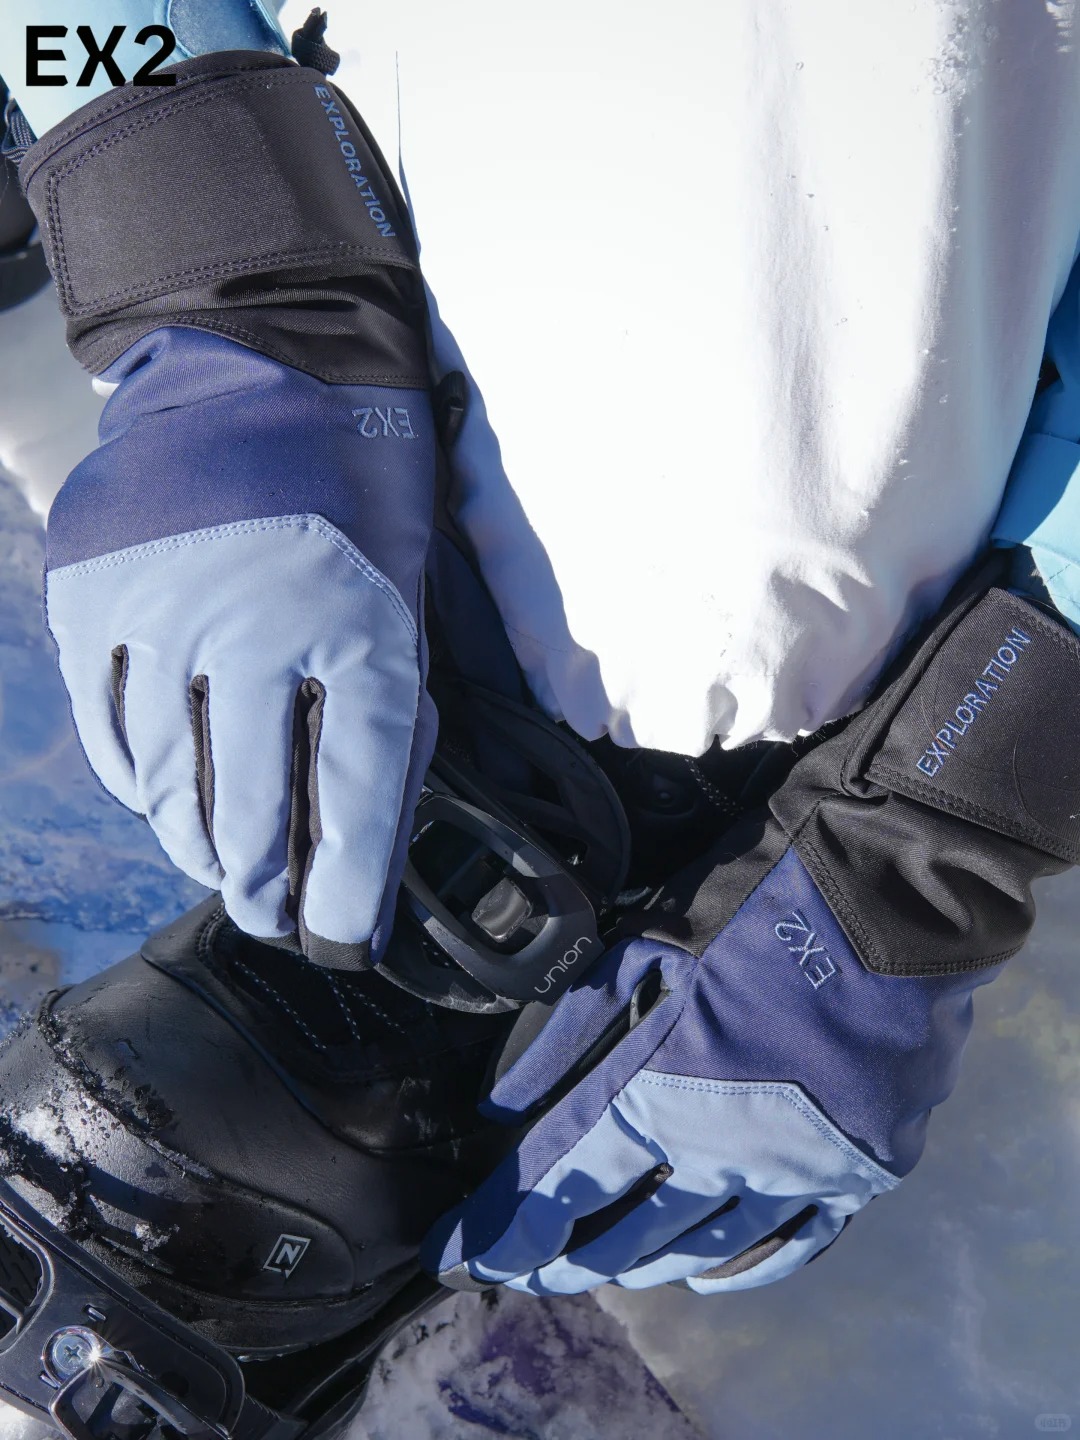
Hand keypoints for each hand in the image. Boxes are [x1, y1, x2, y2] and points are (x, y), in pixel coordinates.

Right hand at [22, 53, 437, 964]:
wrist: (258, 372)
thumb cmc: (354, 494)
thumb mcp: (404, 601)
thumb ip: (390, 715)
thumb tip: (366, 836)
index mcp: (360, 626)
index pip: (354, 796)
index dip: (346, 888)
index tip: (341, 940)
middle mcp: (256, 626)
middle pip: (248, 808)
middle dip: (265, 883)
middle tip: (274, 912)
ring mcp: (161, 610)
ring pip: (168, 784)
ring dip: (198, 843)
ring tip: (225, 867)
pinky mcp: (93, 596)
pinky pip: (109, 728)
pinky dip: (141, 778)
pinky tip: (168, 796)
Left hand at [426, 567, 1079, 1290]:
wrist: (899, 887)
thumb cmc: (759, 897)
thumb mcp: (645, 943)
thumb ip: (570, 1033)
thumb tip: (502, 1109)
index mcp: (662, 1089)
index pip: (558, 1178)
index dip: (502, 1225)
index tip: (460, 1252)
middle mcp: (727, 1151)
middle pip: (622, 1228)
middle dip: (560, 1251)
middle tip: (522, 1263)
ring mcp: (801, 1168)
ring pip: (699, 1245)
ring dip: (638, 1263)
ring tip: (594, 1272)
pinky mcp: (861, 1167)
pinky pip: (792, 1242)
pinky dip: (738, 1265)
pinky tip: (703, 1272)